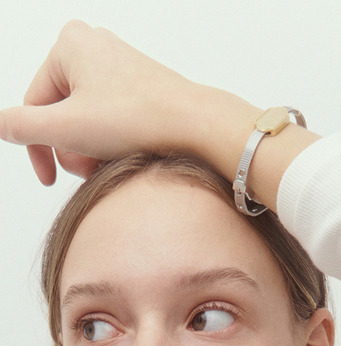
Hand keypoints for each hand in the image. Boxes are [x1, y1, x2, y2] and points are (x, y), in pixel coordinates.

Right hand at [0, 20, 317, 210]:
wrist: (198, 125)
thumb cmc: (139, 120)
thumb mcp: (67, 128)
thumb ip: (22, 127)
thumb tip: (3, 126)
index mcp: (68, 46)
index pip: (34, 106)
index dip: (38, 148)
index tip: (50, 180)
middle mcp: (93, 47)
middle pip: (62, 113)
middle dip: (72, 149)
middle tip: (91, 169)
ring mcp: (119, 66)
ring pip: (87, 119)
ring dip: (92, 149)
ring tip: (111, 164)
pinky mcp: (141, 86)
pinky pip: (112, 118)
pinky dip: (113, 141)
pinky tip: (127, 156)